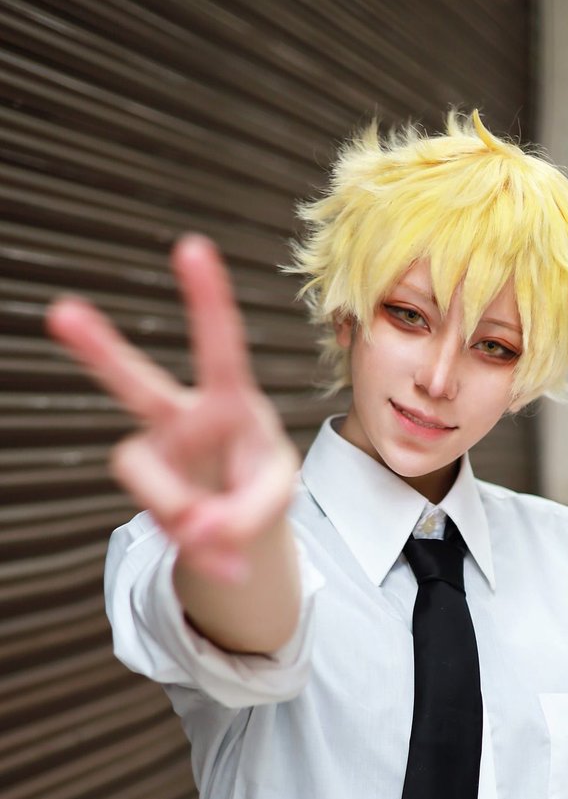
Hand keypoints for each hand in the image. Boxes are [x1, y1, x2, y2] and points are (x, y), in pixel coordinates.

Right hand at [46, 235, 298, 582]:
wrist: (240, 522)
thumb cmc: (261, 484)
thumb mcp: (275, 496)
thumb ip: (246, 514)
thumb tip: (198, 531)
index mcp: (229, 400)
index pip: (219, 345)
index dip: (206, 298)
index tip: (192, 247)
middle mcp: (183, 417)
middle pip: (136, 383)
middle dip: (99, 349)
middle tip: (62, 311)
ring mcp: (157, 453)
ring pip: (140, 472)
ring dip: (178, 510)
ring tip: (217, 536)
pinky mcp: (146, 486)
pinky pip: (159, 519)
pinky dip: (193, 544)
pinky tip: (216, 551)